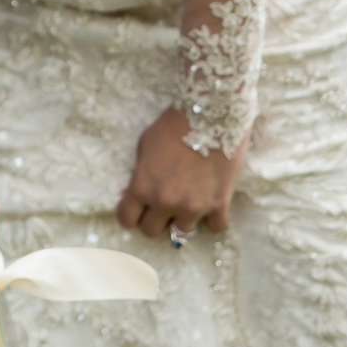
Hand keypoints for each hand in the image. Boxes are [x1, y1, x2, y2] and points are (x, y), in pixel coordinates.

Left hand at [116, 107, 242, 238]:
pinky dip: (213, 219)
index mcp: (143, 187)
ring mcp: (194, 207)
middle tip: (162, 206)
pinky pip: (216, 227)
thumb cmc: (173, 125)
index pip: (127, 219)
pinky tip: (210, 204)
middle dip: (154, 219)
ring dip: (182, 218)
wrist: (212, 115)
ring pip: (182, 231)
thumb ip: (141, 173)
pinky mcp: (219, 204)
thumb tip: (141, 189)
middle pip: (152, 230)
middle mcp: (166, 202)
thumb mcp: (145, 145)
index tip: (137, 211)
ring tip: (188, 202)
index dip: (130, 216)